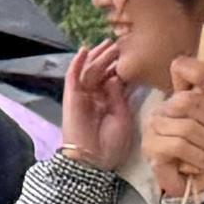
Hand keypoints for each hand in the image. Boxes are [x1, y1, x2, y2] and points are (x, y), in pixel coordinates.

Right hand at [59, 37, 141, 173]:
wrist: (93, 160)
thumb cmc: (110, 144)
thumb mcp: (123, 116)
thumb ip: (119, 96)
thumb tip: (116, 77)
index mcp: (108, 103)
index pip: (113, 79)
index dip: (120, 66)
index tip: (132, 53)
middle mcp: (94, 98)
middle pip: (101, 72)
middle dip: (110, 57)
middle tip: (121, 43)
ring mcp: (82, 97)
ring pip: (89, 71)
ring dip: (98, 57)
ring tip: (109, 44)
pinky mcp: (71, 97)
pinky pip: (73, 77)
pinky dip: (77, 63)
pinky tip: (84, 50)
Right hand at [142, 33, 203, 200]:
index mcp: (188, 94)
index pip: (180, 66)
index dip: (197, 71)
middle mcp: (168, 107)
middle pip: (186, 100)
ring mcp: (156, 128)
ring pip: (185, 127)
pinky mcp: (152, 149)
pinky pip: (177, 146)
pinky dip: (198, 157)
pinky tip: (202, 164)